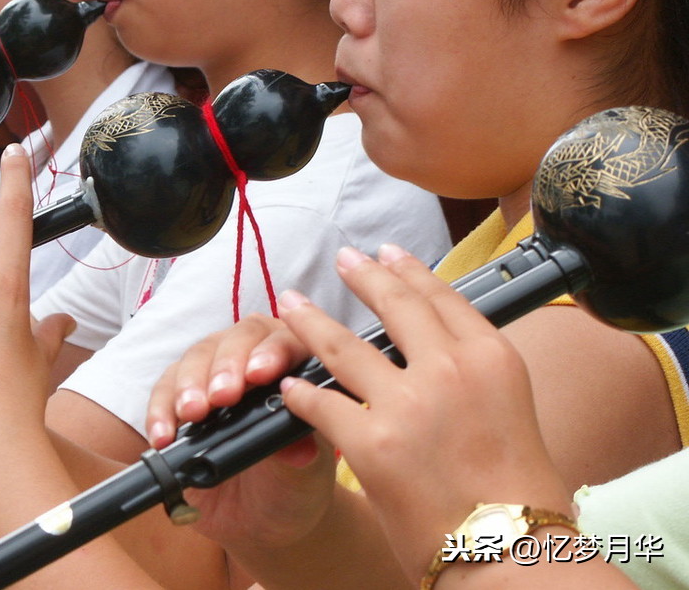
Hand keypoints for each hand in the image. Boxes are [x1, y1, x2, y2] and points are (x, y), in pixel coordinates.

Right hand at [144, 313, 335, 553]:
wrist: (260, 519)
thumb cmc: (293, 487)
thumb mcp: (303, 478)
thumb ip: (299, 457)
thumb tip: (297, 446)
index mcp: (297, 368)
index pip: (287, 341)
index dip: (273, 351)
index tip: (260, 374)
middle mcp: (254, 360)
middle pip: (237, 340)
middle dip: (226, 366)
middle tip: (221, 397)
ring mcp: (214, 376)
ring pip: (196, 357)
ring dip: (190, 384)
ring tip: (191, 414)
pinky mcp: (181, 399)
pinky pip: (164, 391)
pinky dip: (160, 410)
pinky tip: (163, 435)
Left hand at [276, 244, 572, 584]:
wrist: (511, 554)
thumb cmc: (522, 498)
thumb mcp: (515, 414)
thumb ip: (475, 378)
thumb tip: (441, 357)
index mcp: (492, 359)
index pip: (443, 298)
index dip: (410, 271)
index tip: (389, 254)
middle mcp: (450, 369)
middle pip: (394, 306)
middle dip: (363, 276)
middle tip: (343, 258)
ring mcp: (406, 404)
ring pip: (342, 346)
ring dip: (310, 322)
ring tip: (292, 304)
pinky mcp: (370, 442)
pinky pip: (320, 404)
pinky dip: (299, 393)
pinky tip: (287, 385)